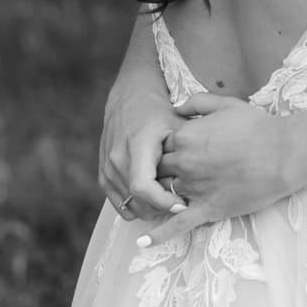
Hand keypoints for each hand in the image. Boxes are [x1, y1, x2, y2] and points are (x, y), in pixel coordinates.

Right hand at [99, 78, 187, 221]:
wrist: (130, 97)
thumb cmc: (158, 110)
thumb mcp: (179, 125)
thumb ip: (188, 150)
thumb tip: (203, 179)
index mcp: (137, 145)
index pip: (143, 187)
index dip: (163, 201)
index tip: (182, 203)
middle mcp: (117, 158)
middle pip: (137, 201)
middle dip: (162, 209)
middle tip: (181, 203)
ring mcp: (107, 168)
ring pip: (129, 206)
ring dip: (150, 209)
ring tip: (169, 199)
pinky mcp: (103, 174)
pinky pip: (119, 203)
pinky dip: (137, 206)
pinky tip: (153, 198)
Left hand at [141, 92, 298, 244]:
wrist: (284, 154)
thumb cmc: (259, 127)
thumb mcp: (226, 104)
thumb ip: (196, 103)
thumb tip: (174, 107)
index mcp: (185, 137)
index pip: (160, 146)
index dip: (168, 150)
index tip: (179, 152)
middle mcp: (184, 163)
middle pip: (159, 170)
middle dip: (164, 172)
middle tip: (177, 173)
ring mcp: (193, 188)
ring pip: (166, 194)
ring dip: (164, 196)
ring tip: (160, 200)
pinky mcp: (206, 209)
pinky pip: (177, 224)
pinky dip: (158, 234)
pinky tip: (143, 242)